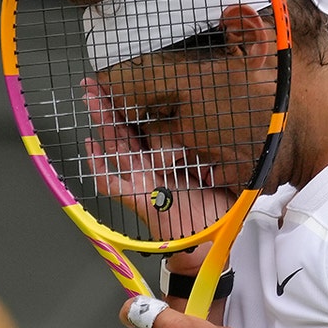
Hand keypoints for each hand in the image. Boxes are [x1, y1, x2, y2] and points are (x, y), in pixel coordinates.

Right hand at [82, 78, 234, 246]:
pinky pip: (113, 184)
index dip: (140, 104)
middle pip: (126, 130)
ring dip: (103, 122)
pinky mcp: (139, 200)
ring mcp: (142, 182)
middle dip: (110, 105)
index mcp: (168, 159)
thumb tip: (236, 127)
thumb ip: (219, 153)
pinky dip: (100, 167)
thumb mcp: (222, 172)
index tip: (134, 82)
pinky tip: (91, 148)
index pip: (150, 126)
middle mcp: (151, 168)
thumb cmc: (213, 213)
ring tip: (91, 98)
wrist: (208, 244)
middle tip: (96, 83)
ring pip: (117, 147)